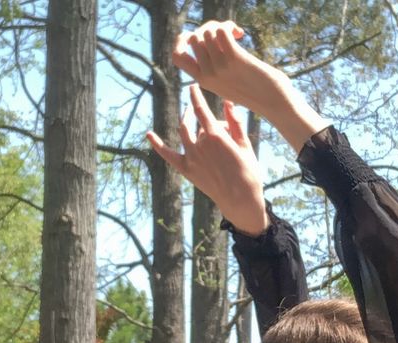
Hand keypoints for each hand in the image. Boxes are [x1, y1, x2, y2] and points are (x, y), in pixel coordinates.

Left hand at [146, 85, 268, 234]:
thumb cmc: (248, 172)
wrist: (241, 200)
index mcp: (216, 135)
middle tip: (212, 121)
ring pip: (184, 132)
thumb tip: (227, 102)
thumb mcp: (245, 145)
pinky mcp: (187, 170)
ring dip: (185, 122)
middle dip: (205, 121)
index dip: (195, 95)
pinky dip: (158, 145)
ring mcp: (191, 157)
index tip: (192, 87)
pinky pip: (169, 155)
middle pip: (198, 124)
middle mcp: (200, 144)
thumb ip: (235, 122)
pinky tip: (149, 135)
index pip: (200, 108)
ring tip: (187, 117)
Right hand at [173, 20, 285, 115]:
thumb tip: (209, 36)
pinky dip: (229, 27)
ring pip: (208, 32)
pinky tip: (240, 34)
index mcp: (204, 81)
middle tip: (226, 33)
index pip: (177, 57)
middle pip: (195, 37)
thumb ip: (215, 65)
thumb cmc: (256, 90)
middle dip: (209, 28)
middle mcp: (208, 75)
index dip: (181, 41)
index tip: (194, 35)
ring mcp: (220, 68)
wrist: (275, 103)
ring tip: (235, 34)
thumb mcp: (228, 81)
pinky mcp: (234, 60)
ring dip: (222, 26)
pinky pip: (222, 31)